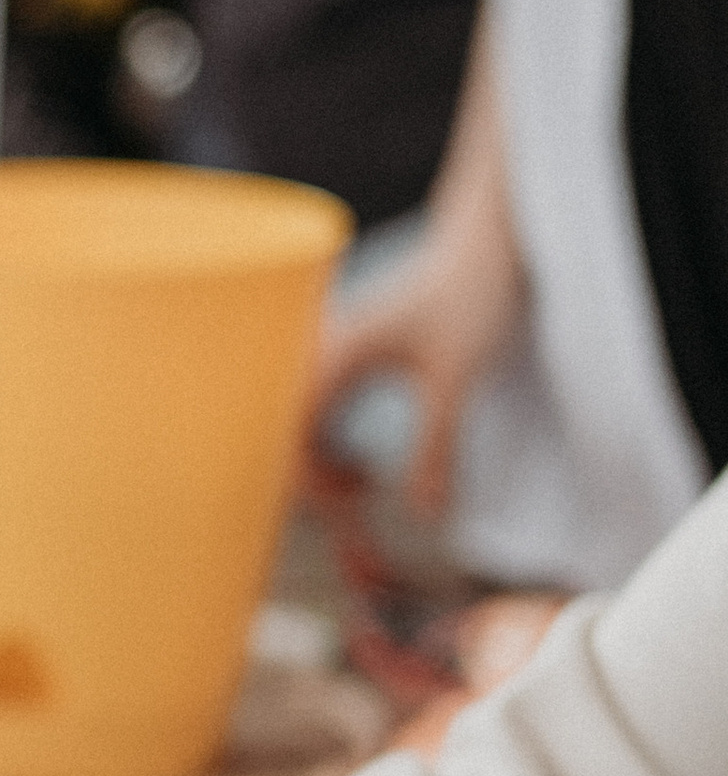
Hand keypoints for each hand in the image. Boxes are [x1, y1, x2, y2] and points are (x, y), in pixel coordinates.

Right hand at [315, 200, 524, 518]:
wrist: (490, 240)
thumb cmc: (469, 292)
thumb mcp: (455, 378)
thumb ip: (437, 450)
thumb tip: (427, 519)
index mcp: (325, 356)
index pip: (289, 444)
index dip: (307, 499)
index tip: (340, 535)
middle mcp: (313, 355)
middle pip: (284, 446)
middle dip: (311, 497)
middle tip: (353, 536)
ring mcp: (326, 358)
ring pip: (298, 438)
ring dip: (321, 478)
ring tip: (362, 497)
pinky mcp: (346, 362)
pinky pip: (317, 423)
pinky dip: (332, 457)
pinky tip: (363, 472)